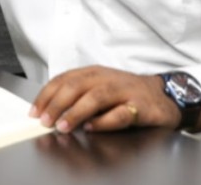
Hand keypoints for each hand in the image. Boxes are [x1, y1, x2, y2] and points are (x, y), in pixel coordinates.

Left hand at [31, 66, 199, 133]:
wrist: (165, 95)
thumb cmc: (127, 93)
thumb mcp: (100, 88)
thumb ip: (78, 96)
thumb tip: (50, 112)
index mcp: (94, 73)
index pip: (64, 79)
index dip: (47, 95)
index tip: (35, 111)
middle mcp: (108, 78)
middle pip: (77, 86)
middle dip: (57, 103)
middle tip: (45, 120)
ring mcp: (125, 91)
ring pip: (97, 97)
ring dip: (77, 112)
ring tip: (63, 125)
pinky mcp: (141, 106)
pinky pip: (121, 114)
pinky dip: (105, 121)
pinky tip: (93, 128)